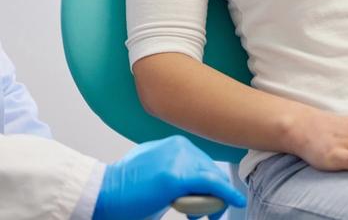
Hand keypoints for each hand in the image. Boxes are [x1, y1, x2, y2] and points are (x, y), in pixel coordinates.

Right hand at [92, 135, 246, 219]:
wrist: (103, 194)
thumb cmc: (124, 189)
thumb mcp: (153, 170)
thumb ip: (173, 171)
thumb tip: (189, 186)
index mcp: (173, 144)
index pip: (201, 163)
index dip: (208, 182)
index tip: (209, 196)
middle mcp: (178, 146)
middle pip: (209, 170)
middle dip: (212, 192)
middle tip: (209, 212)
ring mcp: (178, 160)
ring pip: (210, 179)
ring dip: (213, 198)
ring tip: (206, 214)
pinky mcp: (177, 177)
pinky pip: (211, 186)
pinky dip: (226, 194)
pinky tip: (235, 200)